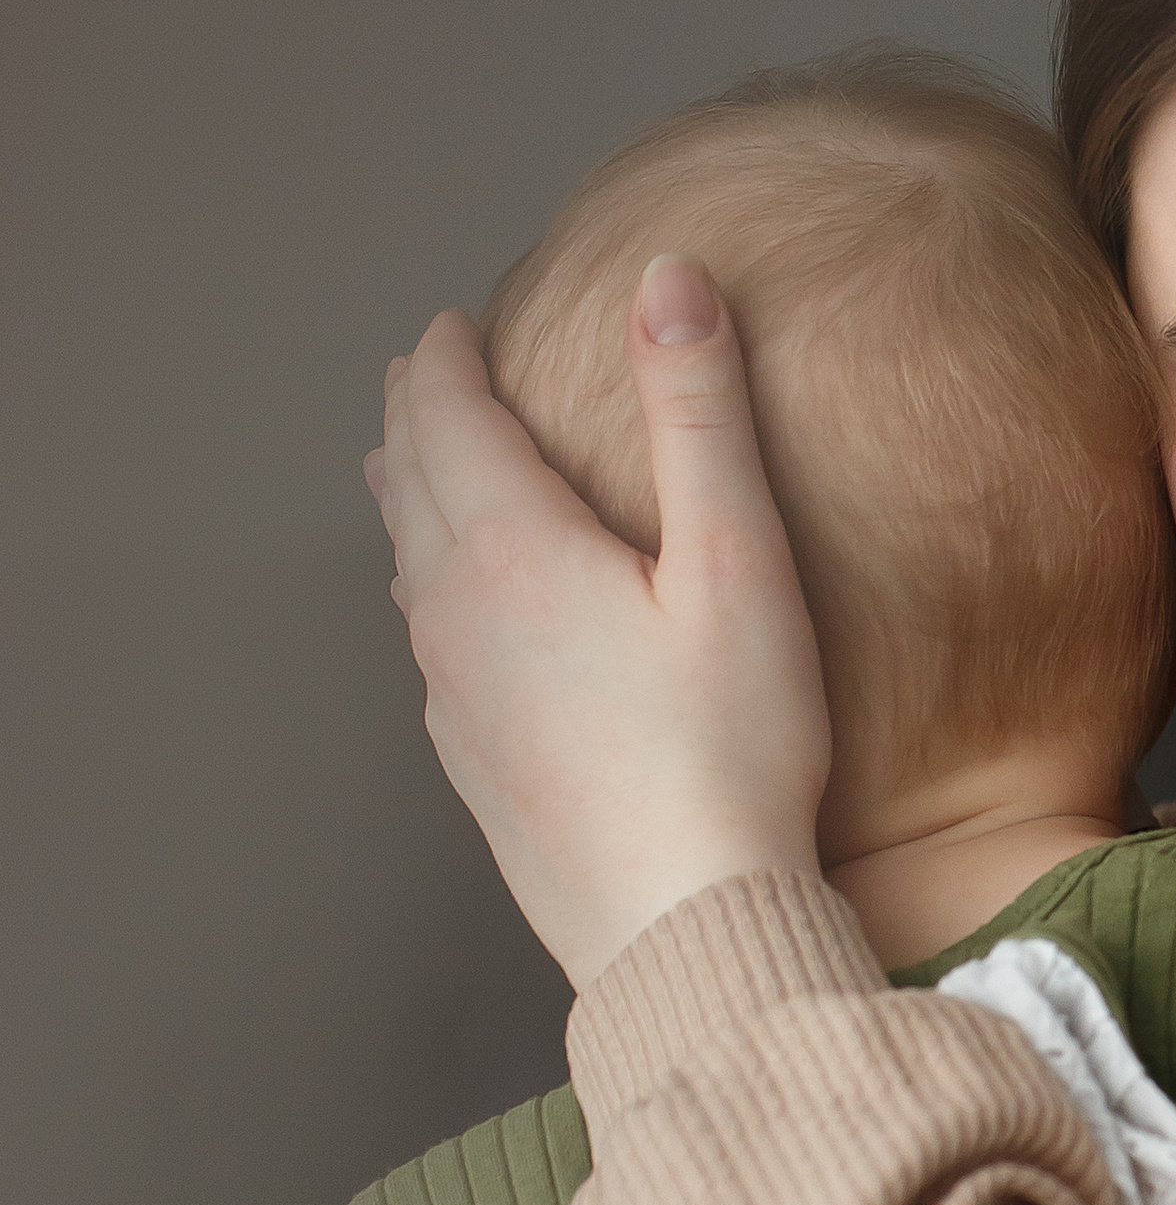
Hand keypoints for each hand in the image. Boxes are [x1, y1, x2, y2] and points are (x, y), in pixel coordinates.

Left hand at [369, 263, 832, 986]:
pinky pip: (429, 646)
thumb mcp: (738, 564)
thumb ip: (700, 414)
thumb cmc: (729, 750)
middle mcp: (458, 616)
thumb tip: (670, 278)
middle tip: (425, 375)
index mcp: (514, 551)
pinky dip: (431, 592)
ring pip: (408, 566)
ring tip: (418, 471)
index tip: (453, 323)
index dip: (448, 359)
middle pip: (408, 484)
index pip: (449, 418)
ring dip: (410, 500)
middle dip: (415, 416)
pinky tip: (457, 617)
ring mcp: (454, 697)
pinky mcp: (473, 763)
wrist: (684, 926)